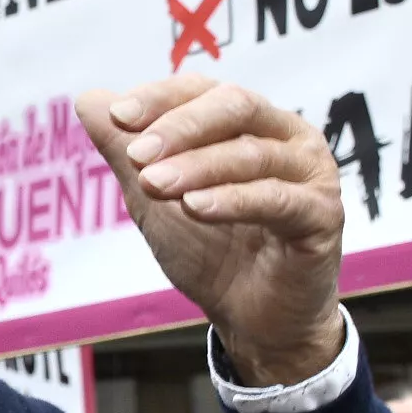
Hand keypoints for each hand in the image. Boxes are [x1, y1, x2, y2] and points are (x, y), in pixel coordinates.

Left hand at [78, 78, 345, 386]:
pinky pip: (278, 199)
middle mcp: (287, 137)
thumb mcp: (156, 199)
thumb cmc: (210, 252)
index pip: (204, 91)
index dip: (161, 98)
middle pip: (235, 106)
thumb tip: (88, 100)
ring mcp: (311, 173)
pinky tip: (195, 207)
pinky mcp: (324, 216)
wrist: (251, 322)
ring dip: (198, 167)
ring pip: (252, 154)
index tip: (117, 117)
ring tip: (154, 184)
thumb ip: (126, 151)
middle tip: (137, 154)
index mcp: (251, 122)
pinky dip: (233, 200)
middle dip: (180, 128)